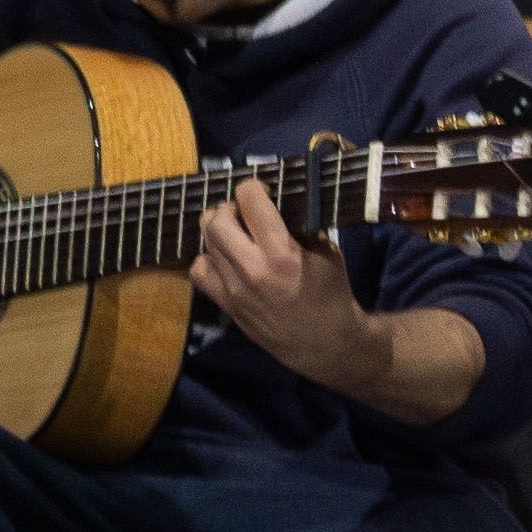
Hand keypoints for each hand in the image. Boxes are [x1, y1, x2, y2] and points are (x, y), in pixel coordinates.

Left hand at [189, 178, 374, 387]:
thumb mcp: (328, 252)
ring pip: (205, 242)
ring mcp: (233, 289)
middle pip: (217, 220)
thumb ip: (301, 227)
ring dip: (219, 230)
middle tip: (244, 212)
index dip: (254, 188)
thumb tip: (277, 204)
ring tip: (236, 233)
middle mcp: (251, 269)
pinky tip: (226, 258)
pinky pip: (199, 270)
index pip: (250, 201)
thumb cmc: (332, 293)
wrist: (324, 343)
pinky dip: (208, 257)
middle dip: (229, 207)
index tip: (262, 191)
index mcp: (282, 253)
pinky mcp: (225, 304)